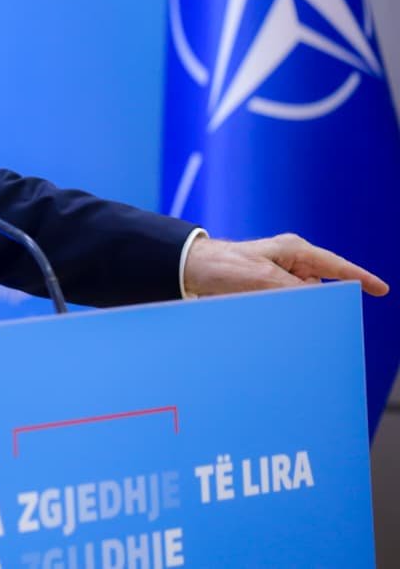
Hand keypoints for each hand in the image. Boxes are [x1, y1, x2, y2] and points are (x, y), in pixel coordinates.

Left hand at [183, 233, 388, 297]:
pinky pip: (284, 302)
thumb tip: (319, 301)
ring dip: (296, 309)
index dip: (360, 278)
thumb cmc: (223, 266)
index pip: (336, 265)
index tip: (381, 289)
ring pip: (301, 297)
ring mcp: (275, 273)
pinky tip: (275, 319)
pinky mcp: (262, 286)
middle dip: (321, 302)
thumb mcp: (263, 280)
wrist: (188, 268)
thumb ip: (295, 291)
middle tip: (314, 316)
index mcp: (293, 250)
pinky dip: (284, 311)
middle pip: (320, 285)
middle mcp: (288, 260)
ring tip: (278, 313)